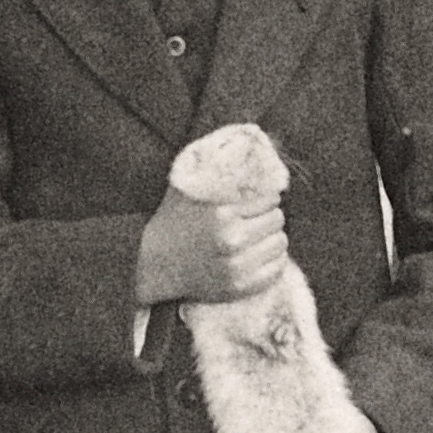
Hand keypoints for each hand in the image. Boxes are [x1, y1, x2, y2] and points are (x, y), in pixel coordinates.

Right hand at [136, 185, 289, 307]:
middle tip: (258, 220)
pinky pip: (276, 270)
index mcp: (222, 214)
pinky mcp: (240, 288)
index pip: (270, 201)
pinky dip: (272, 261)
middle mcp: (233, 240)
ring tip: (258, 238)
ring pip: (280, 244)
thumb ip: (213, 171)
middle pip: (278, 221)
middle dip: (269, 217)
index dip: (267, 199)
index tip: (261, 202)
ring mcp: (237, 267)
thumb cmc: (171, 224)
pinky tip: (258, 256)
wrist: (152, 266)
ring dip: (272, 239)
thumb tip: (244, 145)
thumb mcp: (187, 190)